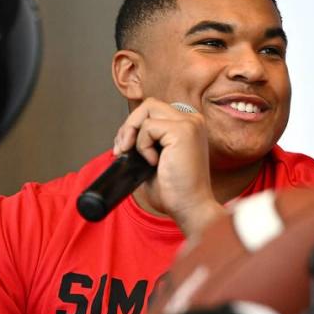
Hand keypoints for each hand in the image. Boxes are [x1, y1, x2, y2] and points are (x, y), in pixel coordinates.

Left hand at [114, 98, 224, 236]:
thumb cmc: (175, 191)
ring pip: (146, 109)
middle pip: (149, 104)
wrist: (190, 208)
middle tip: (121, 150)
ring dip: (131, 132)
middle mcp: (192, 120)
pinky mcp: (183, 131)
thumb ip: (144, 144)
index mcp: (188, 125)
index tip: (125, 148)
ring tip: (134, 155)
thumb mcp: (154, 161)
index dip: (135, 125)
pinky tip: (153, 162)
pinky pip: (148, 127)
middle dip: (128, 125)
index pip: (154, 110)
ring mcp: (189, 123)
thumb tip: (123, 138)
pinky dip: (142, 145)